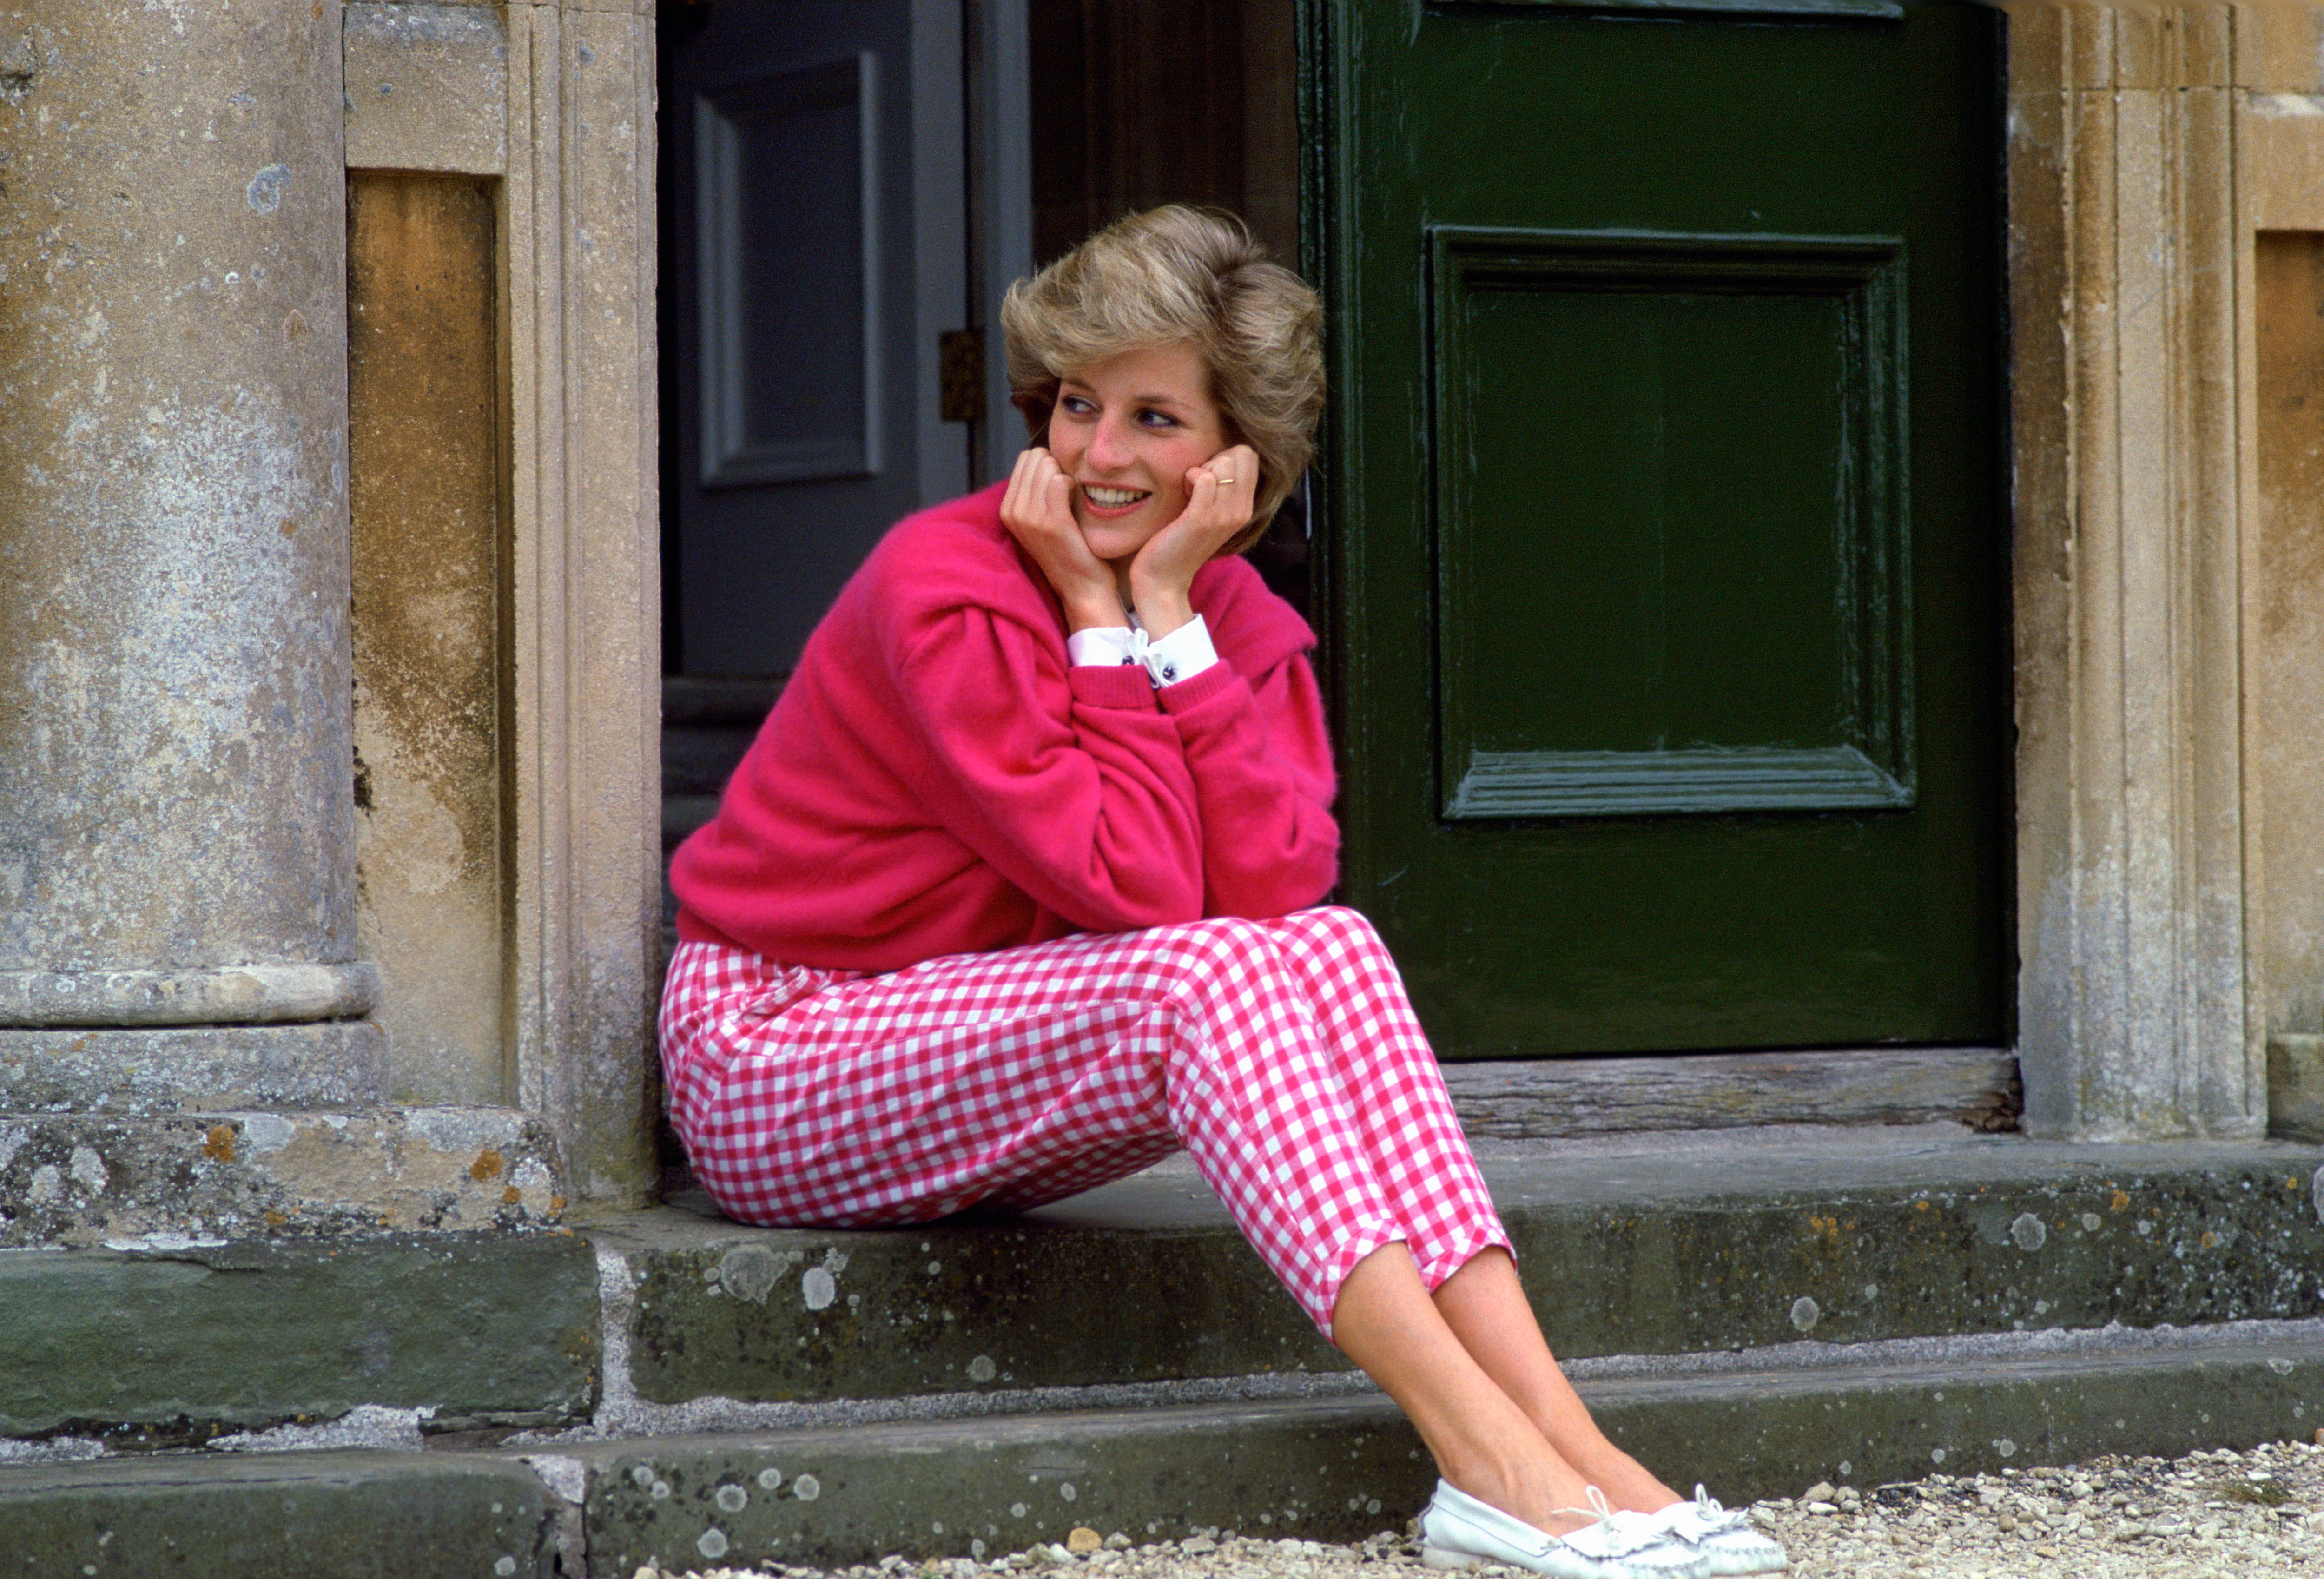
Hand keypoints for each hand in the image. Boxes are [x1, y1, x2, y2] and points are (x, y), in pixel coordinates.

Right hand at [999, 446, 1125, 630]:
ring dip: (1066, 476)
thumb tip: (1045, 456)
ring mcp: (1030, 518)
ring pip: (1048, 466)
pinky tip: (1078, 501)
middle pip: (1036, 458)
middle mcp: (1013, 512)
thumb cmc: (1069, 549)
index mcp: (1007, 509)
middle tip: (1068, 493)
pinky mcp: (1051, 523)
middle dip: (1056, 467)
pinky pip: (1060, 482)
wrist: (1081, 587)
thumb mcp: (1041, 519)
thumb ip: (1035, 490)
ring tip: (1072, 500)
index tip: (1059, 487)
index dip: (1049, 465)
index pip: (1026, 458)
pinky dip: (1074, 485)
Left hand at [1127, 445, 1258, 637]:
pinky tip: (1183, 495)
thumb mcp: (1209, 514)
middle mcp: (1241, 511)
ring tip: (1189, 493)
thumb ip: (1221, 489)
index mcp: (1245, 508)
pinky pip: (1204, 477)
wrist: (1164, 580)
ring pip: (1224, 463)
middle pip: (1241, 454)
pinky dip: (1189, 477)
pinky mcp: (1203, 519)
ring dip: (1200, 469)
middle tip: (1197, 485)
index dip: (1225, 456)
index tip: (1206, 479)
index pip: (1249, 456)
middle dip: (1215, 459)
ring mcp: (1224, 515)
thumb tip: (1219, 457)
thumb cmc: (1179, 542)